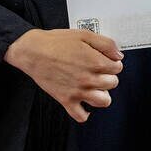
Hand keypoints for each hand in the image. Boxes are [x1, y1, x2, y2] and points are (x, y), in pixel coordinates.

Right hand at [4, 28, 123, 122]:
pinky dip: (84, 113)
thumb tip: (118, 56)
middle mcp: (88, 79)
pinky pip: (81, 116)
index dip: (112, 63)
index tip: (105, 61)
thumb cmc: (56, 42)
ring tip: (94, 87)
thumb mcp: (84, 34)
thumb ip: (106, 44)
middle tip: (98, 72)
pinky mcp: (66, 100)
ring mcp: (78, 92)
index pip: (117, 68)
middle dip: (108, 76)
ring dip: (102, 94)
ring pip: (104, 101)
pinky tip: (83, 103)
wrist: (32, 51)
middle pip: (113, 83)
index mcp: (95, 62)